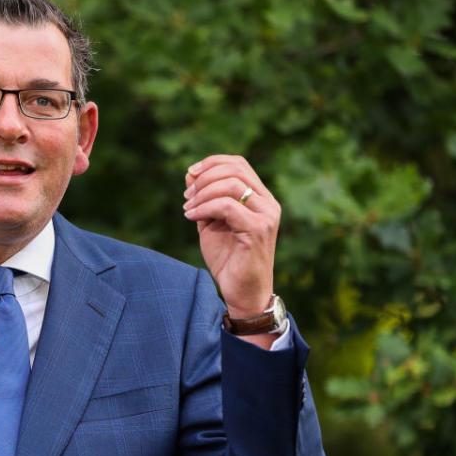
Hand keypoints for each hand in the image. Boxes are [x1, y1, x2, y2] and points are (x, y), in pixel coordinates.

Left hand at [183, 154, 279, 321]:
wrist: (241, 292)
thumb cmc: (228, 259)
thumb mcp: (211, 223)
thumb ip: (204, 199)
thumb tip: (190, 173)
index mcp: (260, 198)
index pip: (239, 164)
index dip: (212, 162)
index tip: (190, 174)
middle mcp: (268, 203)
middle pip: (235, 170)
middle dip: (204, 177)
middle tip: (186, 196)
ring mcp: (266, 216)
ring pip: (231, 185)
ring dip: (202, 193)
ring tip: (187, 208)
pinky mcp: (258, 230)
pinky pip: (227, 207)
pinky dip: (204, 208)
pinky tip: (191, 217)